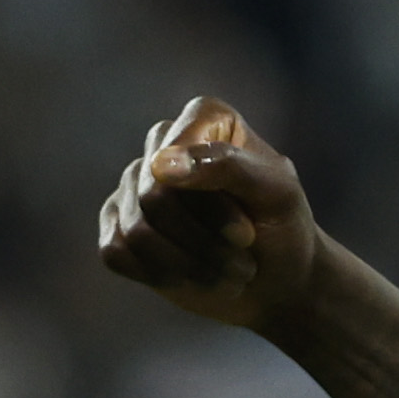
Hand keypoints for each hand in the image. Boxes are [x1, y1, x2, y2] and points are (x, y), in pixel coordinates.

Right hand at [97, 98, 331, 337]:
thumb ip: (228, 165)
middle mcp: (162, 144)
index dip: (213, 209)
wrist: (278, 278)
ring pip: (136, 231)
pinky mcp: (118, 226)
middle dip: (204, 244)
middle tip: (244, 263)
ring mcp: (134, 186)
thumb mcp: (277, 194)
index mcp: (204, 119)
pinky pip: (116, 251)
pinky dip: (160, 275)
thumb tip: (160, 164)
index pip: (181, 160)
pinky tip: (191, 277)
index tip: (247, 235)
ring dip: (189, 267)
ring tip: (228, 276)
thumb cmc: (282, 227)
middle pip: (154, 197)